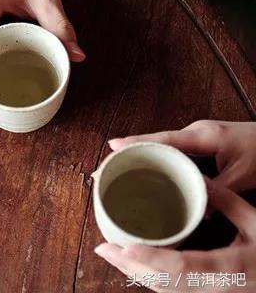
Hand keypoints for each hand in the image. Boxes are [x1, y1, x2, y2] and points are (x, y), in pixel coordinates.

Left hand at [95, 179, 255, 291]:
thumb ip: (225, 200)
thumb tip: (195, 175)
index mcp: (231, 268)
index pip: (185, 267)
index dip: (153, 261)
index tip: (126, 250)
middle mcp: (218, 288)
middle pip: (165, 283)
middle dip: (131, 267)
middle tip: (102, 247)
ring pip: (165, 291)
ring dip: (134, 274)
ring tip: (108, 253)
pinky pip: (172, 292)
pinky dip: (148, 279)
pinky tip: (131, 266)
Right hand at [109, 121, 255, 192]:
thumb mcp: (243, 176)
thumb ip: (218, 192)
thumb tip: (195, 213)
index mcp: (203, 135)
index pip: (163, 139)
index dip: (136, 143)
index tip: (112, 146)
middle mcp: (196, 132)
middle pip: (156, 142)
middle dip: (130, 152)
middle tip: (105, 167)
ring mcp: (198, 137)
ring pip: (163, 147)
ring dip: (142, 157)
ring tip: (117, 171)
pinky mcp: (202, 144)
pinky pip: (174, 151)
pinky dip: (158, 160)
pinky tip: (147, 173)